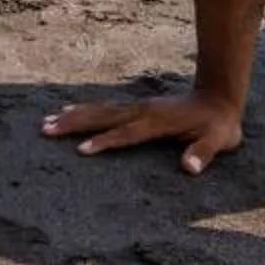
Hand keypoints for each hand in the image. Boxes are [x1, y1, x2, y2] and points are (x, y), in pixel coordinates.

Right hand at [40, 88, 244, 173]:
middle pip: (103, 117)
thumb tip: (189, 168)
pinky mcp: (136, 107)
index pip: (127, 134)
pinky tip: (68, 111)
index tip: (82, 150)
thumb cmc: (219, 125)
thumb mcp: (219, 140)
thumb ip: (204, 153)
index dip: (106, 142)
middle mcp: (143, 111)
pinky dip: (84, 110)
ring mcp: (138, 107)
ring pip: (99, 110)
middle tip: (46, 129)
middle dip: (74, 124)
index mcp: (158, 122)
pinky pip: (105, 108)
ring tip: (46, 122)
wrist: (219, 96)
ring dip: (73, 116)